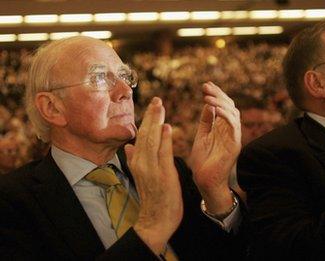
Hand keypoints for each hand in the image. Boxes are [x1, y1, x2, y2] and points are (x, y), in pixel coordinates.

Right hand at [125, 97, 182, 253]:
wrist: (156, 221)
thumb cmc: (153, 199)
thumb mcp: (141, 177)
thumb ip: (135, 161)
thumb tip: (128, 147)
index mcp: (137, 163)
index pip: (141, 137)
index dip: (146, 120)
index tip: (153, 105)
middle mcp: (142, 164)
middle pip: (145, 135)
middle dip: (151, 116)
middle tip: (157, 99)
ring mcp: (151, 170)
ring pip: (152, 141)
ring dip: (156, 122)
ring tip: (160, 106)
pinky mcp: (163, 176)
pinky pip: (163, 154)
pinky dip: (164, 140)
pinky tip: (167, 127)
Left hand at [189, 82, 240, 214]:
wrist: (205, 182)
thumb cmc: (202, 162)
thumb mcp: (202, 136)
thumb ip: (206, 121)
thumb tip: (207, 103)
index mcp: (223, 128)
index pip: (224, 106)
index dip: (217, 95)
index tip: (205, 85)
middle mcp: (231, 131)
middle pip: (230, 107)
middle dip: (219, 95)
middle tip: (206, 86)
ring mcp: (234, 138)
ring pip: (233, 114)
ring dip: (221, 103)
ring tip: (208, 96)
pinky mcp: (235, 146)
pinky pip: (234, 126)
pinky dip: (226, 115)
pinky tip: (215, 108)